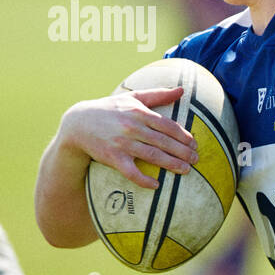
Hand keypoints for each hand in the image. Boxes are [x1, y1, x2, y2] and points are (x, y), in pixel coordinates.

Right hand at [59, 87, 197, 188]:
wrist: (78, 123)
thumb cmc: (110, 109)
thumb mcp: (133, 98)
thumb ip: (158, 94)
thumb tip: (181, 90)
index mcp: (139, 112)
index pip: (167, 125)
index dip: (183, 136)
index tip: (194, 144)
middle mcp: (132, 128)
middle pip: (164, 142)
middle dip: (182, 152)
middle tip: (196, 159)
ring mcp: (122, 144)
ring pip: (152, 156)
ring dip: (171, 164)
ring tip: (186, 170)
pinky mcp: (112, 158)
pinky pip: (130, 172)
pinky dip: (143, 179)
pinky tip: (156, 185)